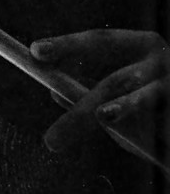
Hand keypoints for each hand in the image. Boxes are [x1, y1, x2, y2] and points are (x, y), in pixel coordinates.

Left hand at [32, 29, 168, 153]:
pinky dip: (159, 146)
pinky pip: (163, 130)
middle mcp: (164, 61)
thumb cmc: (164, 104)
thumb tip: (55, 90)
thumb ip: (98, 92)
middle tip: (51, 141)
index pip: (103, 41)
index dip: (69, 44)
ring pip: (146, 100)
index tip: (36, 51)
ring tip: (106, 115)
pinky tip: (160, 152)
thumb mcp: (133, 89)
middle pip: (115, 82)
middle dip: (81, 111)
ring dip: (125, 108)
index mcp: (146, 46)